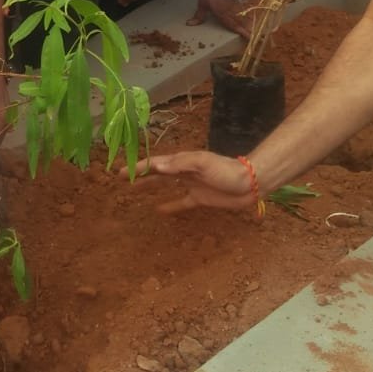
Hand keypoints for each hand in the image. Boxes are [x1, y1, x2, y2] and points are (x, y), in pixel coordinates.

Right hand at [123, 150, 256, 213]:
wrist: (250, 183)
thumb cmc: (226, 171)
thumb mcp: (203, 164)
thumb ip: (180, 164)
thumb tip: (156, 167)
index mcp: (183, 161)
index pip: (156, 164)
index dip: (140, 167)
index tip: (123, 172)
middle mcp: (184, 171)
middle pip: (157, 172)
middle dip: (140, 175)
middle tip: (122, 179)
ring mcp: (191, 185)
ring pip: (165, 185)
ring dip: (150, 186)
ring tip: (134, 190)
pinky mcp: (200, 198)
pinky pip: (181, 202)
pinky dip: (170, 205)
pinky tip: (159, 210)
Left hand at [188, 0, 249, 37]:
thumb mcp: (202, 3)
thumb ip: (199, 15)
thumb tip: (190, 24)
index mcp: (222, 13)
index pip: (233, 25)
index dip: (241, 32)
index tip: (250, 38)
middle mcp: (231, 10)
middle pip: (239, 22)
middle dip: (246, 30)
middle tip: (253, 37)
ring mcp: (234, 4)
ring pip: (241, 16)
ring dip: (245, 23)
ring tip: (249, 30)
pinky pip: (240, 10)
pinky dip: (242, 15)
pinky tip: (243, 18)